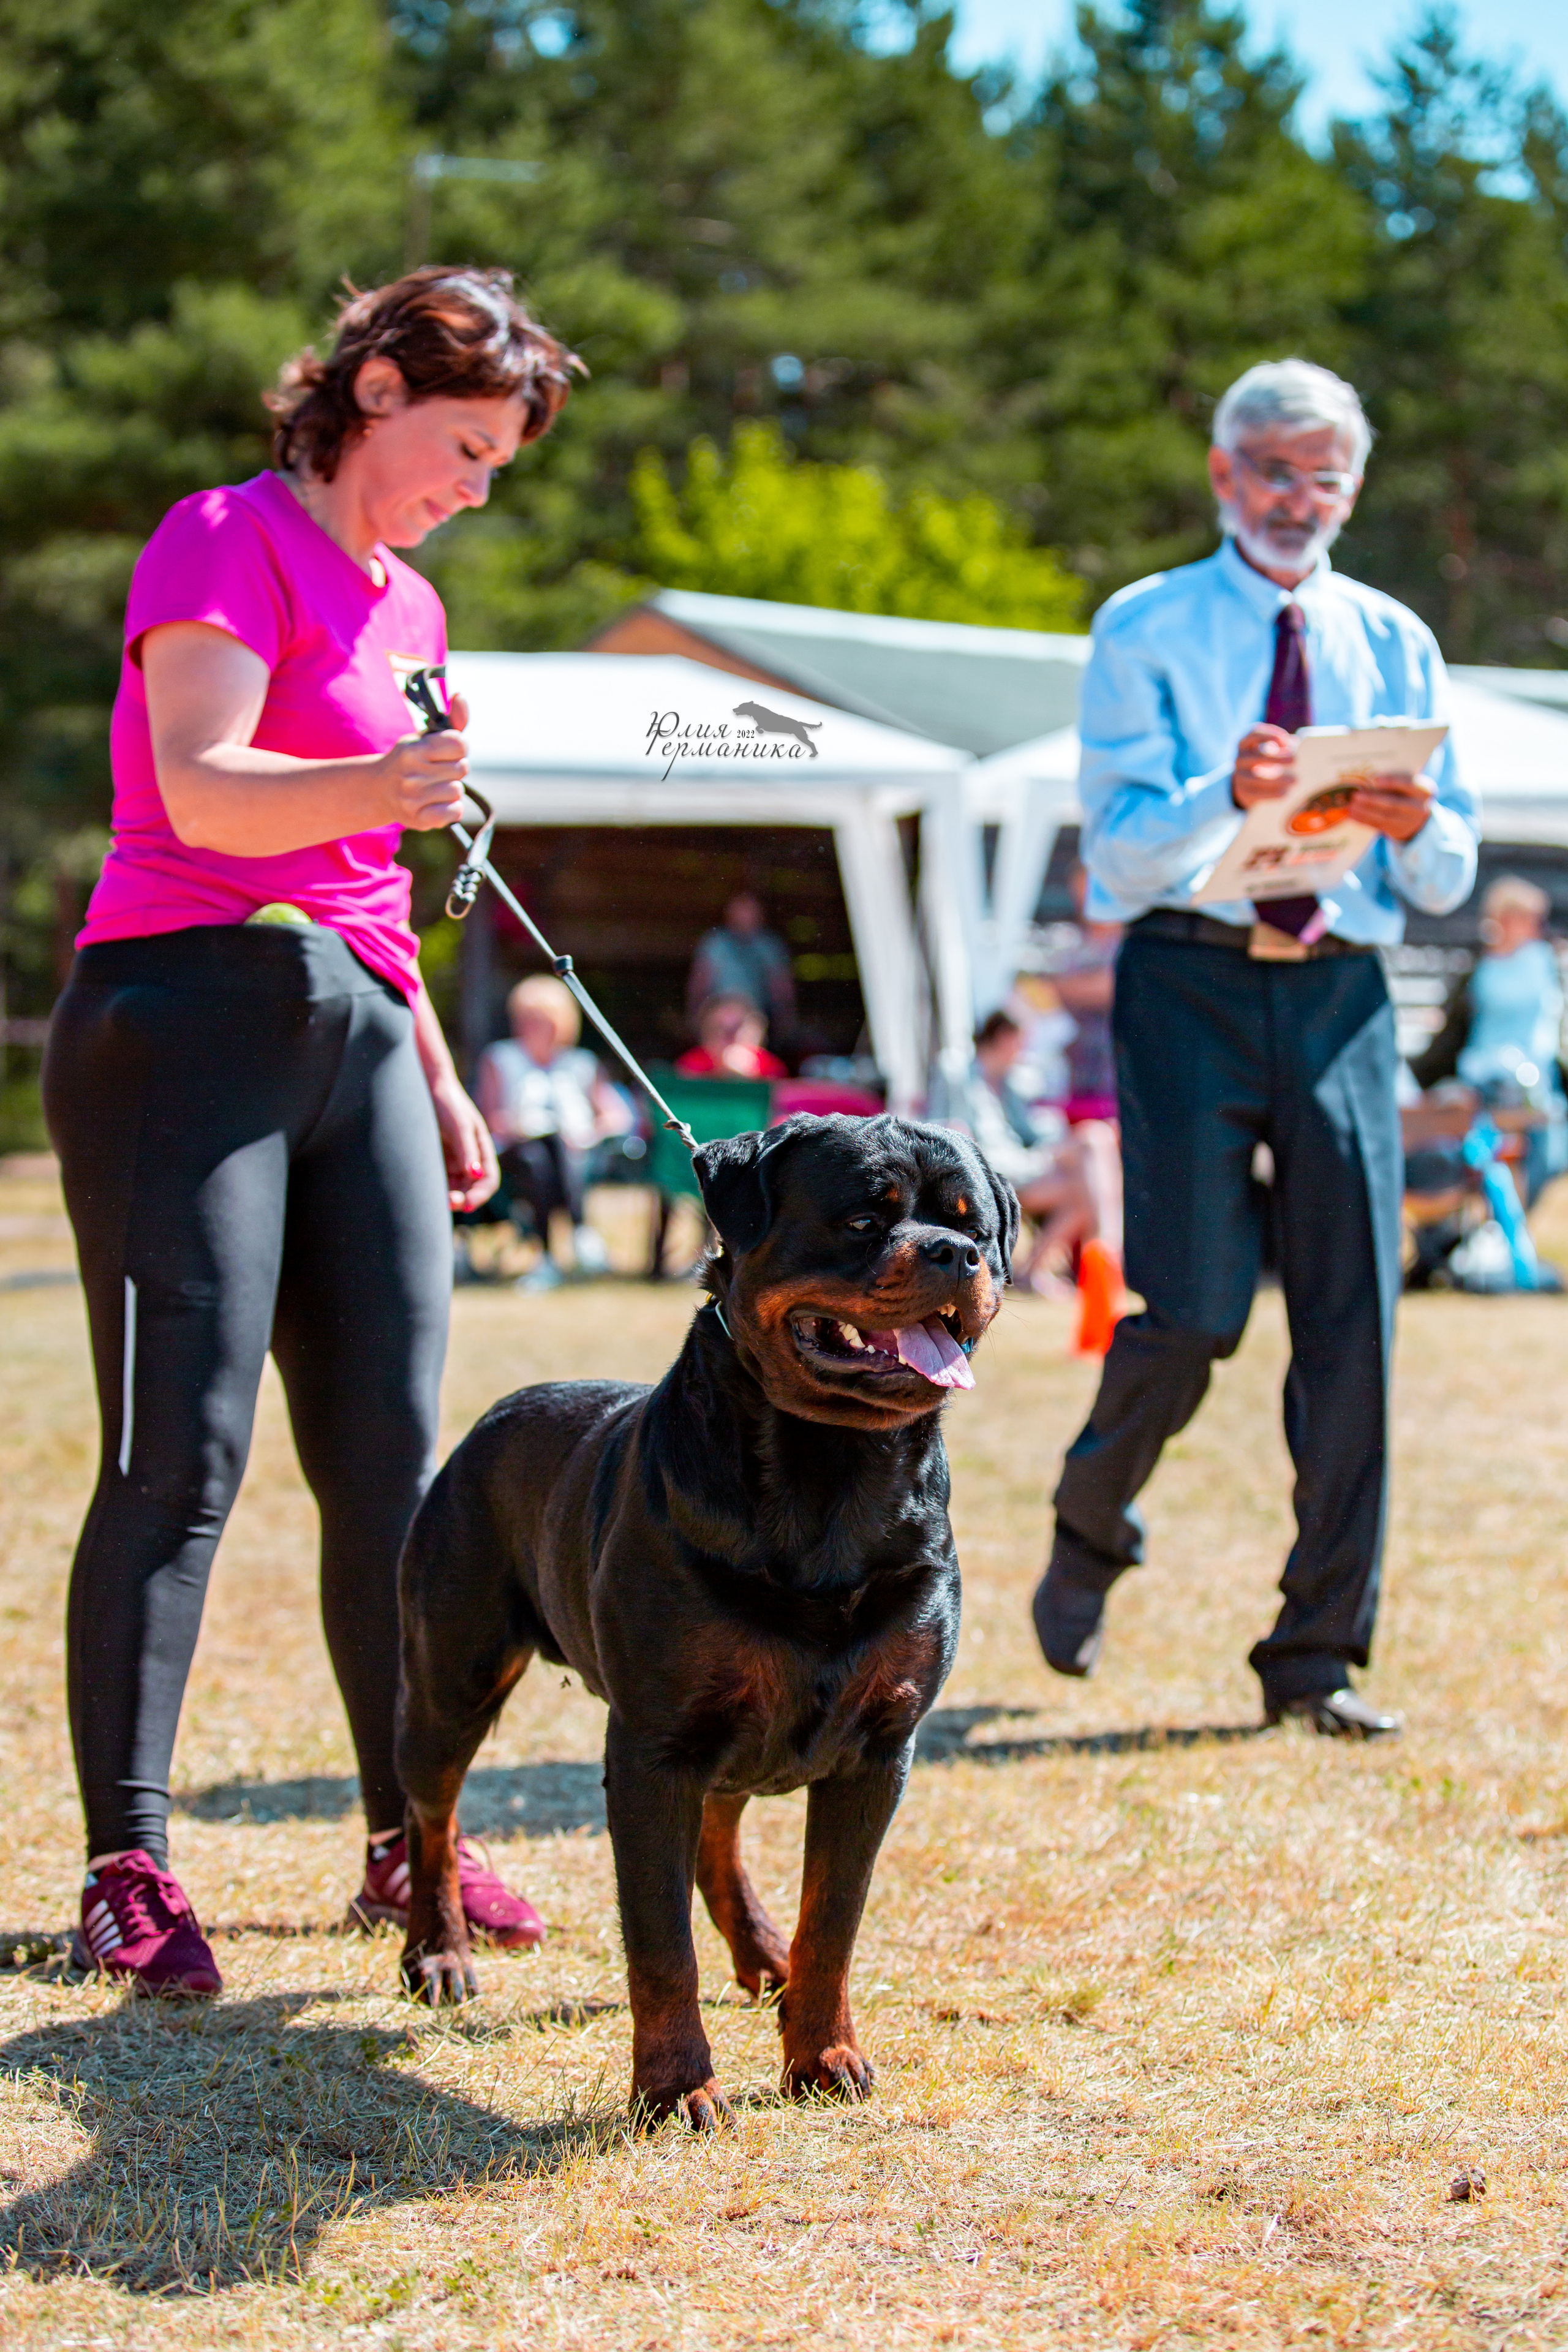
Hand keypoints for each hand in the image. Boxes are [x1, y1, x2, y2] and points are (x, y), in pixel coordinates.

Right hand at [376, 722, 469, 831]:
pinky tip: (436, 803)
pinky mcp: (418, 819)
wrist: (379, 791)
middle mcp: (410, 774)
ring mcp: (412, 798)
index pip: (459, 744)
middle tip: (435, 772)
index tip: (446, 752)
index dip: (458, 748)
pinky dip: (451, 809)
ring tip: (432, 788)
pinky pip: (455, 811)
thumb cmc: (410, 761)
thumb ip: (451, 721)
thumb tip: (461, 696)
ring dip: (450, 790)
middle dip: (453, 769)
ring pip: (458, 790)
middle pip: (462, 768)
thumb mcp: (425, 738)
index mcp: (413, 749)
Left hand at [431, 1077, 499, 1212]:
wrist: (425, 1086)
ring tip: (435, 1199)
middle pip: (471, 1188)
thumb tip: (475, 1175)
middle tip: (448, 1203)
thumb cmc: (447, 1101)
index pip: (488, 1180)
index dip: (481, 1195)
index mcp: (481, 1149)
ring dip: (448, 1196)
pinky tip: (425, 1191)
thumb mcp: (459, 1125)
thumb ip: (467, 1150)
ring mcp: (451, 1159)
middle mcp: (468, 1157)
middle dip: (463, 1199)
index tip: (467, 1205)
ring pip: (454, 1187)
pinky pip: (438, 1180)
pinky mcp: (435, 1159)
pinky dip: (435, 1188)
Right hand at [1231, 724, 1296, 808]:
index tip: (1286, 739)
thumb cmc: (1266, 760)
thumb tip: (1296, 747)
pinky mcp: (1243, 792)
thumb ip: (1282, 746)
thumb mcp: (1270, 749)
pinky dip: (1273, 793)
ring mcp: (1239, 775)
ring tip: (1295, 780)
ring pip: (1257, 777)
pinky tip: (1287, 792)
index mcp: (1245, 743)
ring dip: (1278, 779)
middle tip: (1295, 760)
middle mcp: (1240, 758)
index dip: (1271, 734)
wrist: (1247, 783)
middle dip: (1278, 757)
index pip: (1255, 732)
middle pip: (1258, 755)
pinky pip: (1258, 793)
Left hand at [1346, 770, 1433, 842]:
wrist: (1416, 815)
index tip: (1375, 779)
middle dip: (1373, 800)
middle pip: (1394, 804)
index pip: (1409, 784)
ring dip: (1365, 811)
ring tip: (1350, 806)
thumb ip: (1394, 780)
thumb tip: (1367, 777)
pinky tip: (1352, 815)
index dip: (1392, 781)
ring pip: (1384, 817)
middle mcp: (1419, 807)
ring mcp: (1408, 821)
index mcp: (1424, 790)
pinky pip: (1378, 825)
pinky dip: (1364, 820)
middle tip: (1356, 795)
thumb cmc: (1408, 792)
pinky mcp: (1397, 830)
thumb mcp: (1408, 784)